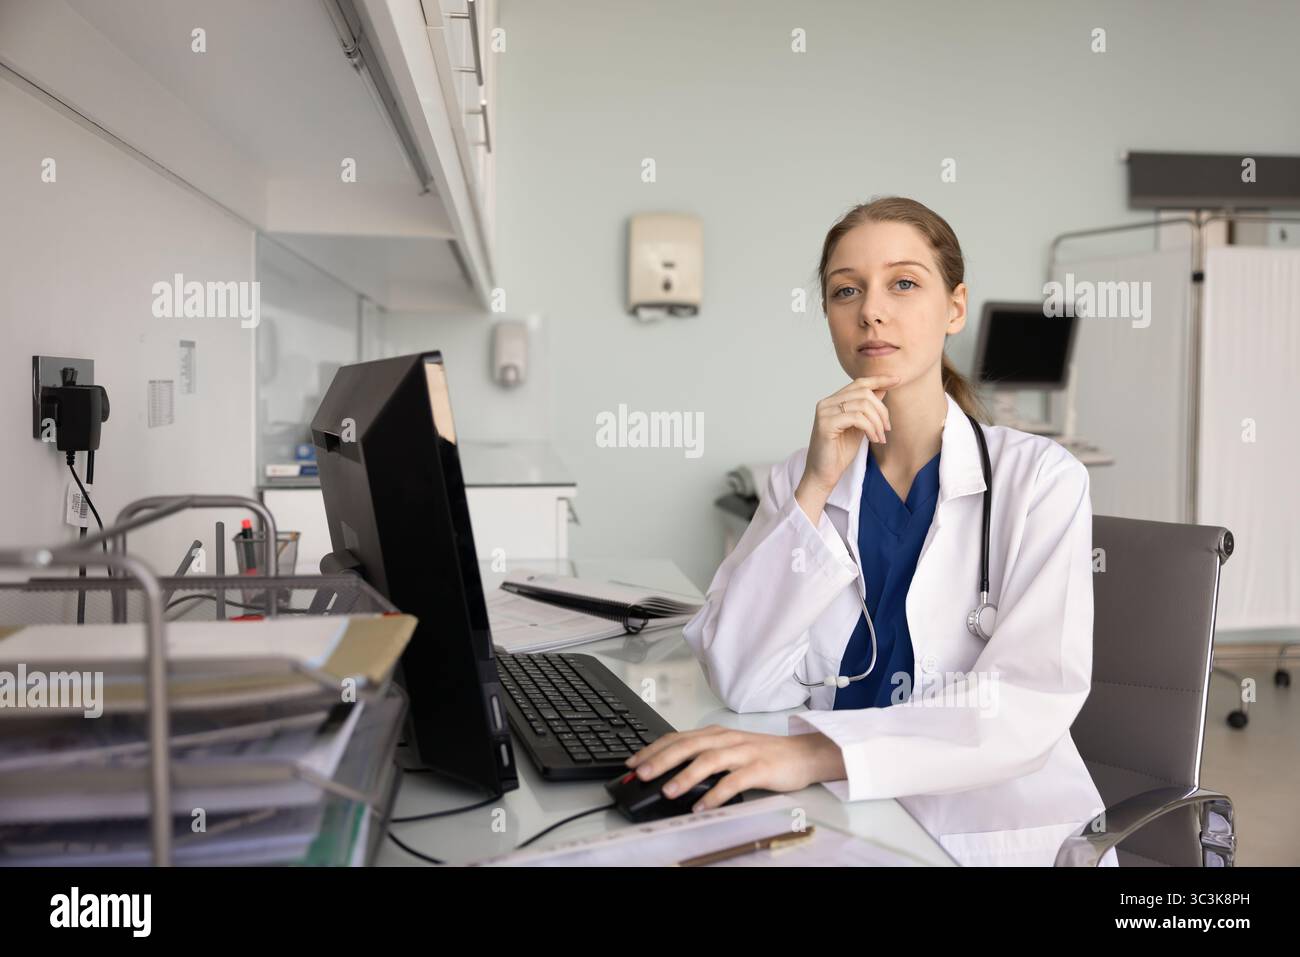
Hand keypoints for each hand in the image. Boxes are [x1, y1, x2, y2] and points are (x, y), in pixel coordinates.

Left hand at [623, 725, 846, 811]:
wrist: (802, 755)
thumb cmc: (762, 755)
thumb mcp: (728, 751)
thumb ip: (702, 758)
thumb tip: (669, 775)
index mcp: (715, 734)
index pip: (677, 738)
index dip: (652, 749)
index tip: (632, 763)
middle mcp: (726, 739)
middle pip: (688, 746)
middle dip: (661, 760)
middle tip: (641, 774)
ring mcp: (743, 752)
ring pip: (709, 760)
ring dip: (685, 776)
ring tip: (668, 791)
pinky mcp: (760, 767)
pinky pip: (735, 780)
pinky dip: (716, 793)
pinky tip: (703, 805)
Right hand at [799, 376, 898, 497]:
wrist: (823, 474)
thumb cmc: (839, 452)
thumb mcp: (860, 427)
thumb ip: (868, 408)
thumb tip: (882, 389)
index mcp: (833, 401)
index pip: (859, 382)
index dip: (879, 379)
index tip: (897, 380)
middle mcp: (827, 403)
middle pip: (864, 392)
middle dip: (882, 410)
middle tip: (887, 429)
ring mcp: (824, 412)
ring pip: (862, 405)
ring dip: (877, 422)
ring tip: (880, 437)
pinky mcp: (825, 424)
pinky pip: (857, 418)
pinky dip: (870, 428)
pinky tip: (873, 439)